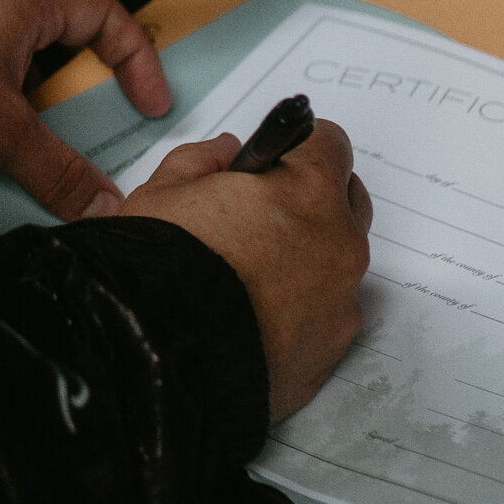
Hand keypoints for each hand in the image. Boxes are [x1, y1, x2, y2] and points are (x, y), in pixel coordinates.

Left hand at [0, 0, 170, 220]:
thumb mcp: (4, 132)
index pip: (102, 13)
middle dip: (75, 47)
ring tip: (39, 114)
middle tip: (86, 85)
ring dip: (31, 68)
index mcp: (21, 5)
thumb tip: (100, 203)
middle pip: (53, 7)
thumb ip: (57, 172)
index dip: (134, 57)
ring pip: (12, 30)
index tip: (145, 100)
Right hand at [121, 123, 372, 421]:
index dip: (294, 153)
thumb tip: (225, 154)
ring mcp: (341, 302)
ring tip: (250, 281)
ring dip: (307, 262)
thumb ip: (202, 160)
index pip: (329, 144)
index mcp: (309, 191)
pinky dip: (301, 315)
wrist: (158, 359)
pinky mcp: (330, 352)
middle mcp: (341, 244)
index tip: (270, 168)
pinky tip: (255, 321)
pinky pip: (325, 319)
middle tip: (260, 220)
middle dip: (311, 203)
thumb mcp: (163, 192)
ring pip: (337, 266)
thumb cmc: (162, 268)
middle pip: (346, 203)